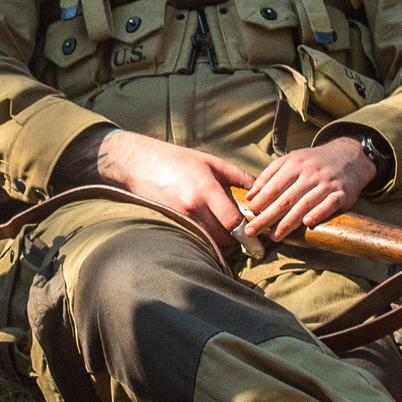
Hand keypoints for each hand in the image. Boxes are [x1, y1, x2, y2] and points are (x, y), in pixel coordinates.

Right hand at [91, 131, 249, 242]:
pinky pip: (197, 238)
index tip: (255, 229)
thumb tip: (261, 187)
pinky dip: (207, 237)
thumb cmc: (178, 160)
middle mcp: (193, 208)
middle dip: (236, 238)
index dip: (247, 229)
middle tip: (245, 232)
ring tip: (228, 230)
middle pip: (224, 238)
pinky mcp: (173, 225)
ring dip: (222, 240)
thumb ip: (239, 176)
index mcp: (206, 190)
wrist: (139, 165)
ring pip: (210, 242)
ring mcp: (181, 219)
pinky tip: (211, 228)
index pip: (233, 221)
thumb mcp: (211, 162)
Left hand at [240, 138, 375, 243]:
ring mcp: (327, 183)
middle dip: (267, 217)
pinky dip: (318, 213)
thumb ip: (269, 176)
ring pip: (304, 204)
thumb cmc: (314, 162)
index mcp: (295, 164)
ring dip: (288, 222)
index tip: (248, 215)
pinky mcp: (342, 193)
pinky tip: (307, 223)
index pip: (273, 186)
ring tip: (274, 236)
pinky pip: (329, 204)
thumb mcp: (291, 161)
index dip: (260, 202)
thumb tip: (249, 196)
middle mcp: (310, 173)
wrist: (350, 155)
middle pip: (285, 199)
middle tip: (252, 231)